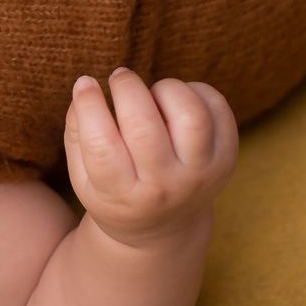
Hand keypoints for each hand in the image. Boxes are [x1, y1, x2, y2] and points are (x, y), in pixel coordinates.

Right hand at [63, 66, 238, 249]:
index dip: (90, 106)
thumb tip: (85, 86)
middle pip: (144, 127)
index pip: (102, 147)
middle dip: (127, 88)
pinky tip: (176, 101)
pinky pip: (217, 108)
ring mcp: (202, 174)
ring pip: (190, 115)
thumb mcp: (83, 178)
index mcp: (123, 196)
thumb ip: (78, 133)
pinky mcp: (227, 156)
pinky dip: (194, 90)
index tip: (86, 83)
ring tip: (152, 94)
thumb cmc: (116, 191)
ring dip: (165, 89)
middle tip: (119, 78)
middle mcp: (165, 188)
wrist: (164, 227)